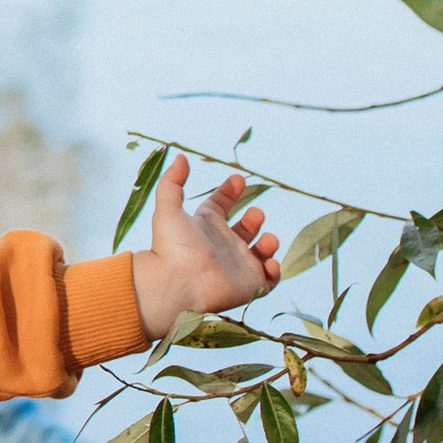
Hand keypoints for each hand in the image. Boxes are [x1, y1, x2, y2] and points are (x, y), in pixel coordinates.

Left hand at [130, 153, 278, 336]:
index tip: (237, 179)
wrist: (177, 285)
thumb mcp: (168, 209)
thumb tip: (179, 156)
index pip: (221, 204)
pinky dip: (275, 270)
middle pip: (244, 228)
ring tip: (266, 239)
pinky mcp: (250, 286)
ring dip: (269, 243)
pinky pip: (269, 280)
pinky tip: (268, 261)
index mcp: (206, 226)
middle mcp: (223, 245)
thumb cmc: (172, 249)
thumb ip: (172, 182)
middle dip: (254, 218)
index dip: (230, 190)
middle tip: (254, 215)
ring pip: (261, 252)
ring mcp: (237, 266)